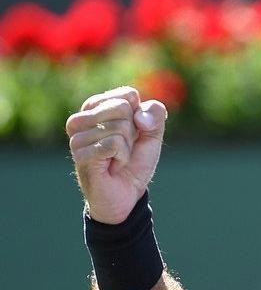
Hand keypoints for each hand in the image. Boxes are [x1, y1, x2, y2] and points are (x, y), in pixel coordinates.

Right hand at [66, 86, 167, 223]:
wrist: (128, 195)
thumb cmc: (136, 161)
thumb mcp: (153, 134)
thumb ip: (155, 114)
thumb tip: (139, 116)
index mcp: (95, 107)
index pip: (128, 94)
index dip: (140, 117)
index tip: (133, 134)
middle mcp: (80, 119)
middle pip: (122, 108)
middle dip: (133, 132)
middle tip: (123, 149)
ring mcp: (76, 137)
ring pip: (119, 126)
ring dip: (127, 148)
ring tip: (116, 159)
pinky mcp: (79, 154)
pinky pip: (114, 144)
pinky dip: (122, 157)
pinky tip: (112, 166)